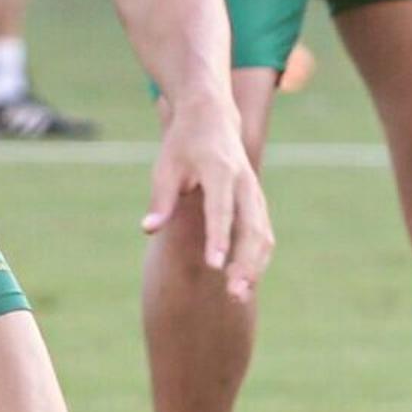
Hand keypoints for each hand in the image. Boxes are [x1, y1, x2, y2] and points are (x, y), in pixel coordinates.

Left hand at [141, 93, 272, 298]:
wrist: (212, 116)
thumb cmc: (183, 143)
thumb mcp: (165, 166)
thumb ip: (161, 200)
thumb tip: (149, 229)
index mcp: (219, 171)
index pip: (221, 210)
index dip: (219, 239)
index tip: (215, 266)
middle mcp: (243, 182)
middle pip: (251, 227)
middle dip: (245, 262)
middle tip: (234, 293)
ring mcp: (255, 192)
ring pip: (262, 234)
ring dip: (254, 266)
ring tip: (239, 296)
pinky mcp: (257, 201)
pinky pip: (263, 233)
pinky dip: (257, 258)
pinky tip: (245, 282)